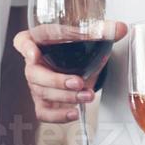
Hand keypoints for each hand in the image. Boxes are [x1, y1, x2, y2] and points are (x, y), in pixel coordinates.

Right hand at [12, 22, 127, 123]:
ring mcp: (37, 83)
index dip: (25, 48)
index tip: (33, 52)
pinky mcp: (43, 100)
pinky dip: (58, 115)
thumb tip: (120, 28)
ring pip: (42, 93)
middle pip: (33, 73)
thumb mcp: (86, 36)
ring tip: (87, 95)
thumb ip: (102, 30)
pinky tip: (73, 112)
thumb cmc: (73, 46)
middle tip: (77, 82)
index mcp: (38, 41)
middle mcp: (34, 63)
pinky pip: (44, 112)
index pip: (23, 41)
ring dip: (66, 96)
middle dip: (56, 80)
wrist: (78, 62)